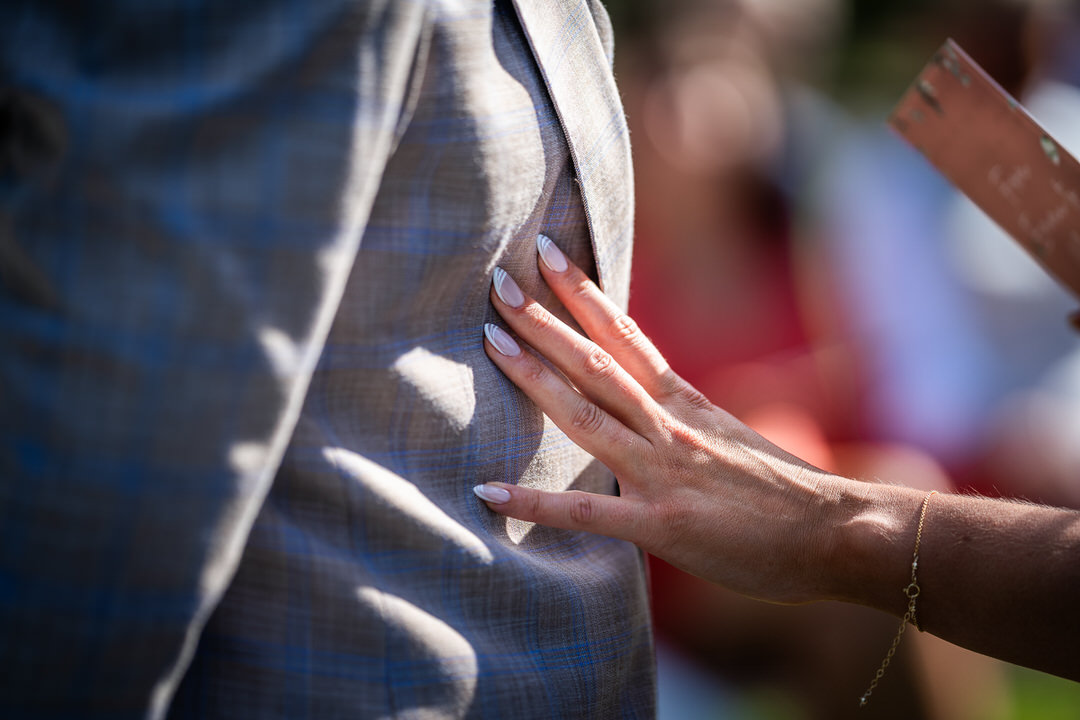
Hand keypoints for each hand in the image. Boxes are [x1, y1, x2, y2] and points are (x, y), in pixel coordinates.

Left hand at [476, 235, 849, 604]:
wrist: (841, 533)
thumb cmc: (785, 493)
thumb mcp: (730, 438)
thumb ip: (682, 421)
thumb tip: (645, 412)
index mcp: (686, 403)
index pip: (625, 334)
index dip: (583, 291)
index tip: (546, 254)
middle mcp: (670, 427)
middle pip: (597, 362)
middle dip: (544, 320)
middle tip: (497, 283)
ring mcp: (664, 472)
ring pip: (587, 415)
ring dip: (535, 377)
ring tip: (489, 343)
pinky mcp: (662, 523)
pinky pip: (586, 512)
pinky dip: (533, 504)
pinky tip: (487, 493)